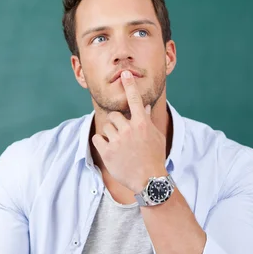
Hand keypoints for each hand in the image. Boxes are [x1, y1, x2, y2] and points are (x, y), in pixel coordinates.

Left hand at [92, 70, 166, 191]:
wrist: (149, 179)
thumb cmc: (154, 156)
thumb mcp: (155, 136)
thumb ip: (147, 120)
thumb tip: (144, 106)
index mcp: (142, 123)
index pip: (134, 99)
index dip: (129, 85)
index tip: (125, 73)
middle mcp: (129, 129)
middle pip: (115, 115)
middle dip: (118, 123)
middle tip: (124, 136)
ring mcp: (118, 141)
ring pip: (107, 127)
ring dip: (111, 134)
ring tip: (120, 146)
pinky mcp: (107, 152)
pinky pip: (97, 138)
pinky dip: (101, 142)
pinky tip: (110, 150)